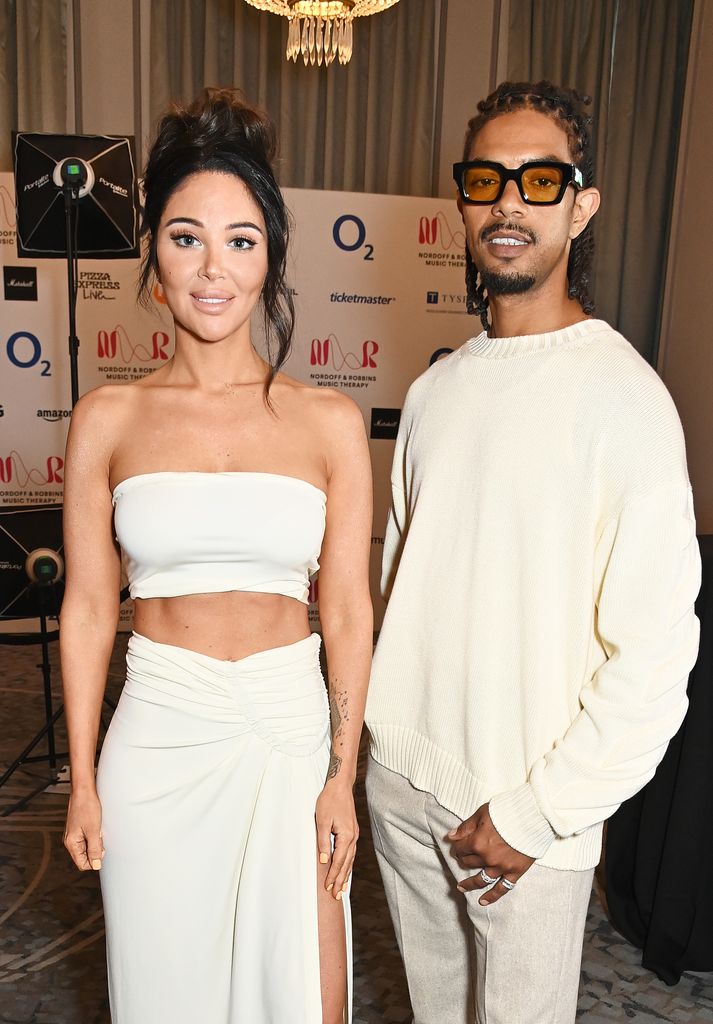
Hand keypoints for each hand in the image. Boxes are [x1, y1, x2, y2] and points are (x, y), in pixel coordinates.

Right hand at [64, 788, 103, 871]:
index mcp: (71, 843)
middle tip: (100, 837)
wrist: (83, 790)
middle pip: (85, 856)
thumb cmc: (86, 806)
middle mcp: (70, 840)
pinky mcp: (79, 827)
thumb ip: (95, 849)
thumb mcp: (94, 830)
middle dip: (95, 849)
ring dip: (95, 841)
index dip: (94, 861)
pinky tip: (97, 826)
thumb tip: (96, 864)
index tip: (102, 851)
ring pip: (87, 846)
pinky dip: (94, 834)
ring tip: (98, 829)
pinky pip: (88, 837)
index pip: (82, 864)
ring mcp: (74, 833)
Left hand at [315, 780, 358, 900]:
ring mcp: (354, 835)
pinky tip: (345, 869)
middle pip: (347, 863)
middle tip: (336, 896)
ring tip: (342, 888)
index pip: (339, 861)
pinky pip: (351, 852)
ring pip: (350, 859)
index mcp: (346, 836)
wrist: (340, 786)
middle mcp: (353, 837)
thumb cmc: (329, 801)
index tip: (328, 888)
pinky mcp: (352, 832)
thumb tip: (324, 860)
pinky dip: (348, 864)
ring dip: (345, 874)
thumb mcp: (321, 820)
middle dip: (341, 880)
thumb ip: (323, 842)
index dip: (333, 875)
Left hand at [447, 802, 534, 904]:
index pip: (460, 848)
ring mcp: (501, 867)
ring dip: (469, 884)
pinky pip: (502, 888)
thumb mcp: (482, 813)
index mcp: (477, 842)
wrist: (533, 816)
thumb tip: (451, 836)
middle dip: (462, 859)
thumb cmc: (506, 810)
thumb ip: (466, 827)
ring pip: (481, 879)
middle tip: (461, 858)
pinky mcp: (515, 872)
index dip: (456, 846)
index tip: (456, 844)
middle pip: (469, 862)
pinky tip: (482, 902)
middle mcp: (487, 857)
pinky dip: (492, 896)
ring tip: (460, 887)